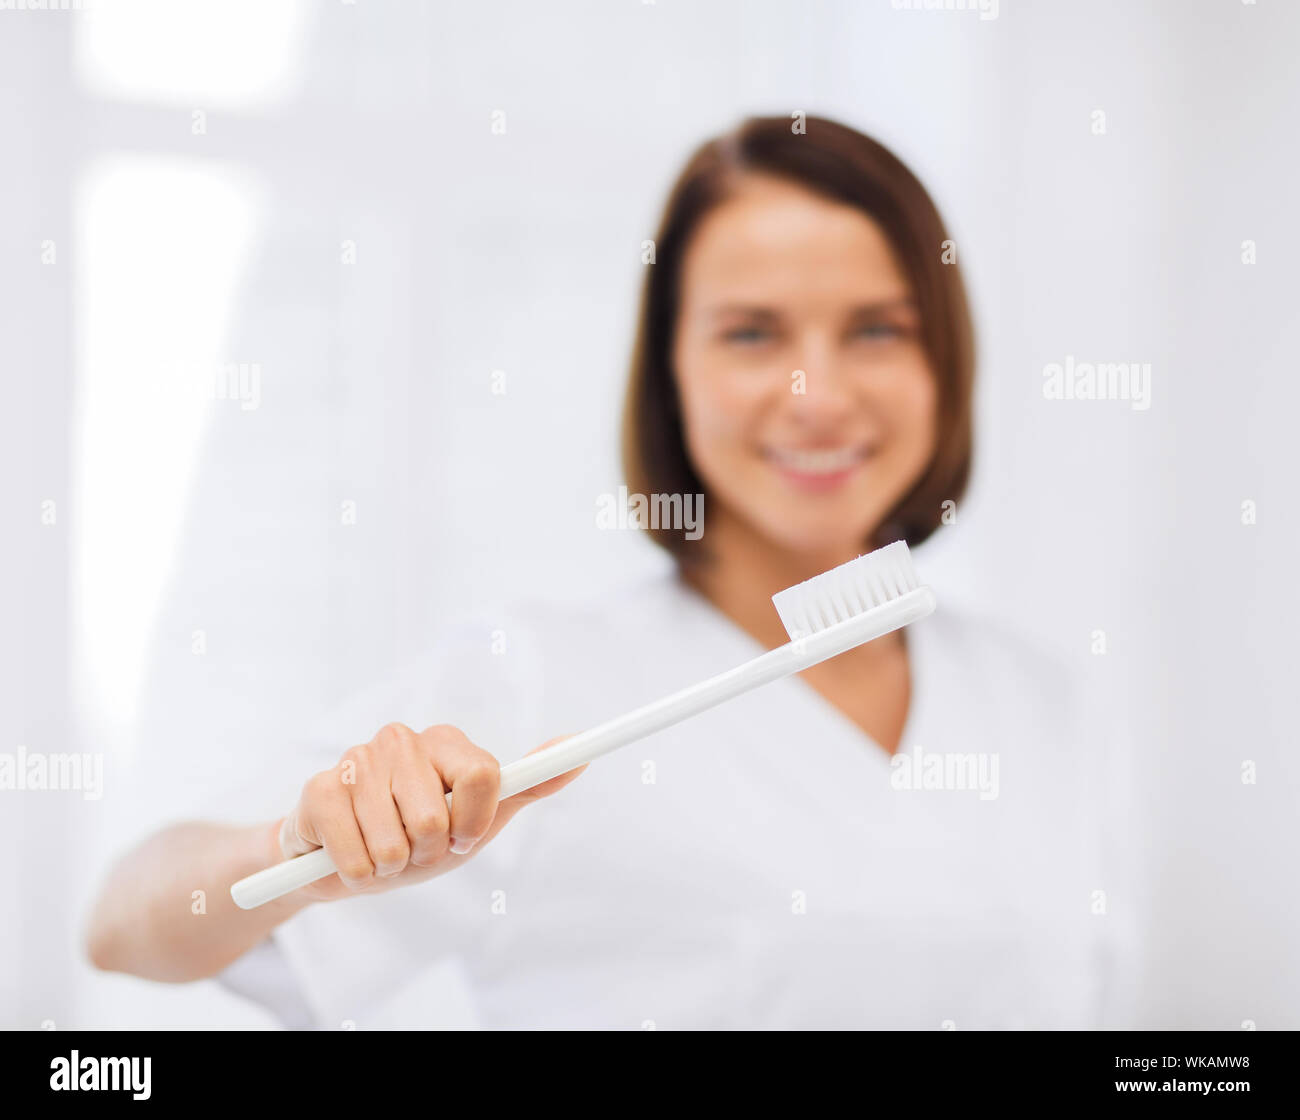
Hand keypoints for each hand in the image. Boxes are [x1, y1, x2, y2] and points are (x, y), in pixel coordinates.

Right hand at [276, 723, 581, 901]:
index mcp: (445, 742)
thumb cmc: (415, 837)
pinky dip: (358, 874)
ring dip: (390, 866)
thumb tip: (578, 754)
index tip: (461, 836)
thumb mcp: (477, 819)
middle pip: (437, 818)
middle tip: (412, 847)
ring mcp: (356, 759)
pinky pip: (355, 858)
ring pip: (395, 844)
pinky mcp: (317, 790)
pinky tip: (349, 854)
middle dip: (426, 852)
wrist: (341, 861)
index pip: (484, 777)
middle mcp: (400, 738)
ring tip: (380, 850)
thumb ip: (527, 786)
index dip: (473, 822)